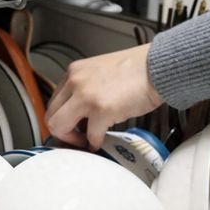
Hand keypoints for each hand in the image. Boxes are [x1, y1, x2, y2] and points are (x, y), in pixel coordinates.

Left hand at [45, 44, 163, 149]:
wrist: (158, 67)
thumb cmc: (137, 71)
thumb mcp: (100, 72)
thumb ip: (85, 89)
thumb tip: (79, 114)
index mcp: (75, 72)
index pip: (54, 101)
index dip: (62, 118)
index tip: (70, 127)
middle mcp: (76, 81)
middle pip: (51, 115)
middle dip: (63, 132)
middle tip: (76, 138)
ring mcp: (86, 95)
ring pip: (59, 127)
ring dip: (72, 140)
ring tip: (86, 141)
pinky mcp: (101, 110)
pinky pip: (90, 135)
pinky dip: (95, 142)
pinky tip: (101, 141)